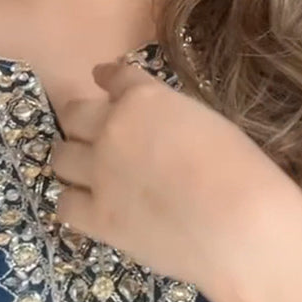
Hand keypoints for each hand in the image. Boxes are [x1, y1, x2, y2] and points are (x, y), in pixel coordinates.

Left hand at [49, 57, 276, 291]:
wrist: (238, 224)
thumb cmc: (239, 168)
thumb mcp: (204, 120)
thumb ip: (169, 115)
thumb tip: (156, 128)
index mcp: (143, 99)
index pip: (114, 78)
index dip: (107, 77)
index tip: (101, 77)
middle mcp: (111, 129)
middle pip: (74, 114)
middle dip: (80, 119)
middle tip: (89, 130)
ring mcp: (100, 174)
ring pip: (62, 157)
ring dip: (73, 158)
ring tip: (84, 168)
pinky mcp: (98, 218)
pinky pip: (64, 204)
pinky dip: (74, 202)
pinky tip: (88, 206)